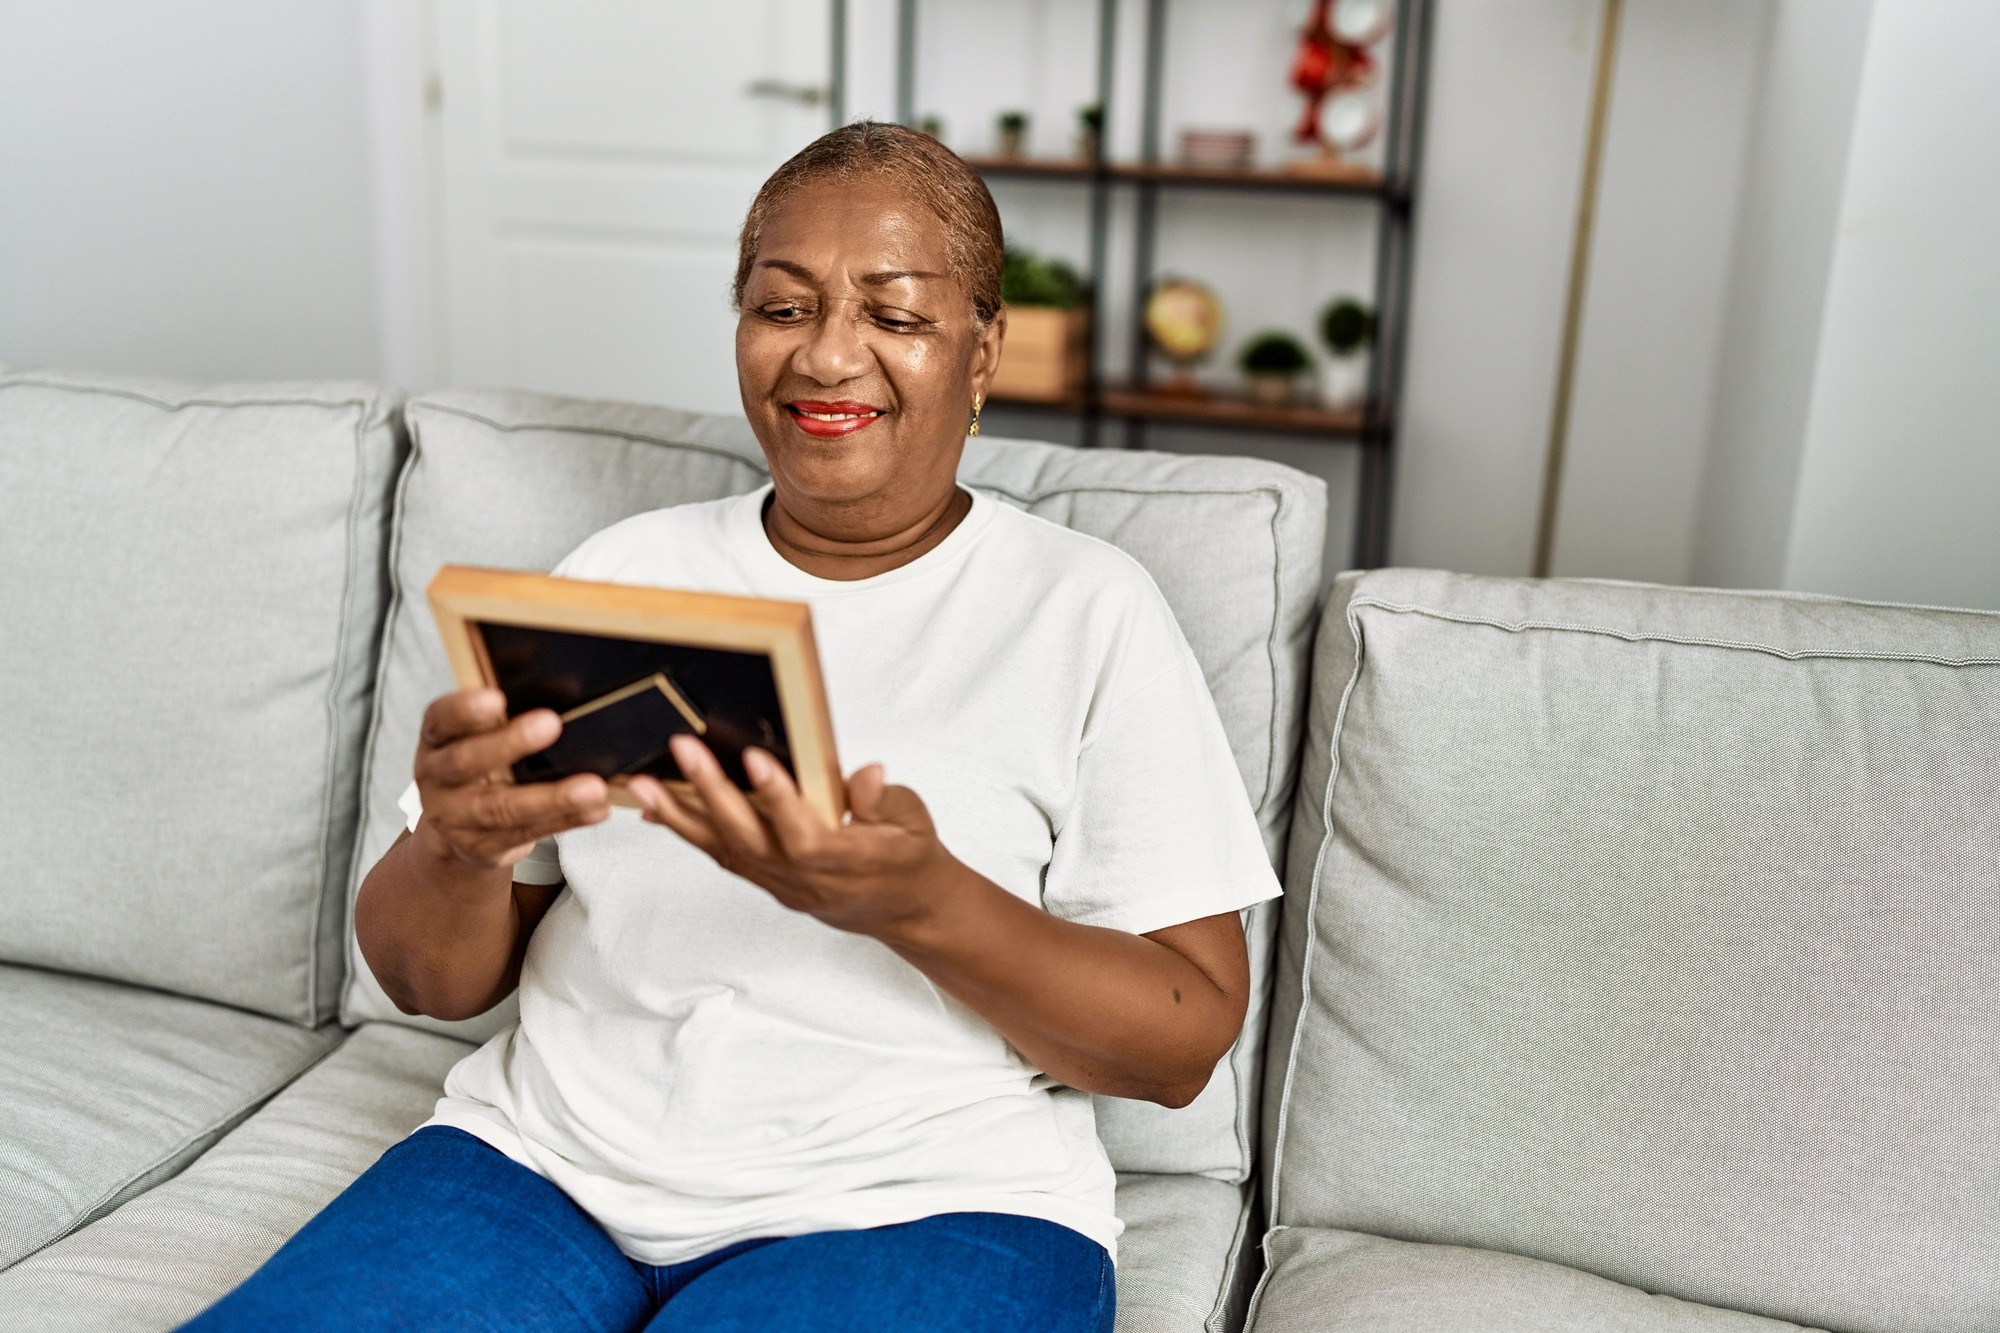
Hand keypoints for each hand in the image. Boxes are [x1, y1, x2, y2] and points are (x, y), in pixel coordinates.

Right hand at [412, 688, 609, 873]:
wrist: (458, 830)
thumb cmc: (478, 764)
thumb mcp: (478, 732)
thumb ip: (501, 703)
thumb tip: (530, 652)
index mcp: (436, 739)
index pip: (440, 720)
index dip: (465, 709)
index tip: (497, 698)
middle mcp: (437, 778)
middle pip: (466, 763)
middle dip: (509, 744)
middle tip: (551, 724)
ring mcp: (457, 817)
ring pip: (502, 808)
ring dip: (553, 797)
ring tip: (593, 787)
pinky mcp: (484, 847)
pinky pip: (528, 834)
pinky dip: (567, 820)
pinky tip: (596, 809)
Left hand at [629, 736, 959, 939]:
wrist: (907, 910)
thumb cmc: (910, 859)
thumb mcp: (915, 823)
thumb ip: (886, 801)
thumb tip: (868, 774)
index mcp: (848, 863)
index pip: (805, 836)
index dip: (779, 800)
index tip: (754, 758)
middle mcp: (806, 880)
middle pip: (750, 841)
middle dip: (711, 793)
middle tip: (682, 750)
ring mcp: (782, 885)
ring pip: (725, 851)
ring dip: (680, 817)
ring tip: (642, 784)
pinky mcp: (768, 882)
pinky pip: (722, 857)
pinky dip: (687, 832)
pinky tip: (656, 809)